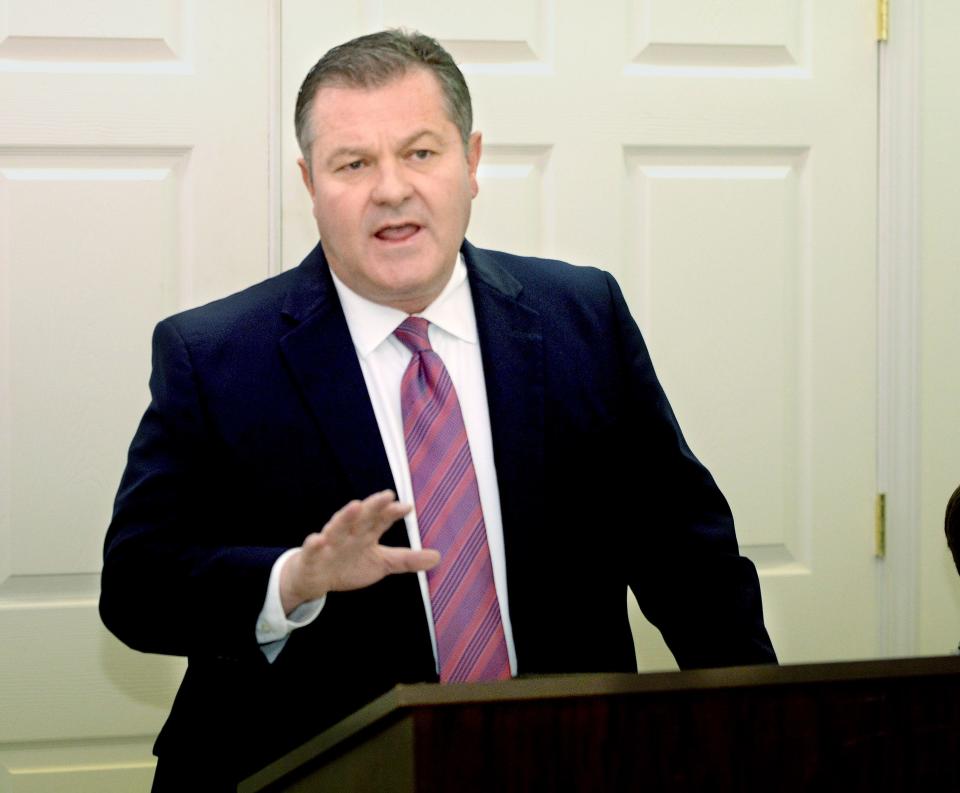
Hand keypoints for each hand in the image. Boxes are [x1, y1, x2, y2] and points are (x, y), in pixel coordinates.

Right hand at [279, 489, 439, 613]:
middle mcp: (349, 532)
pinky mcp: (312, 556)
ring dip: (346, 516)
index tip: (407, 507)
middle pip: (362, 517)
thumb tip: (438, 557)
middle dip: (373, 506)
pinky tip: (318, 539)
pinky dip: (315, 544)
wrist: (316, 577)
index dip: (392, 513)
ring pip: (338, 526)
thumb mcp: (382, 562)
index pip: (381, 519)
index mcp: (366, 533)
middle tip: (386, 495)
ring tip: (356, 506)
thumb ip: (407, 559)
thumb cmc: (350, 564)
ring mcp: (330, 542)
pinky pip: (312, 549)